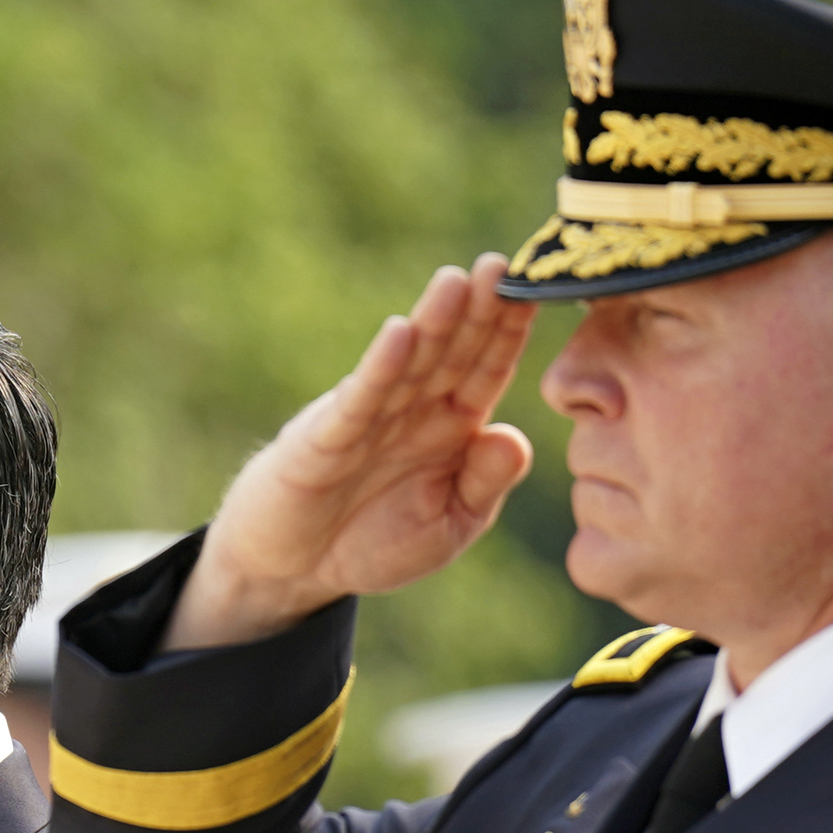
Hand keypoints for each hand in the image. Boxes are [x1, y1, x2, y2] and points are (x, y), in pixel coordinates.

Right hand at [168, 255, 537, 649]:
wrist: (294, 568)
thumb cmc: (373, 542)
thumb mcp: (447, 527)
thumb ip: (483, 486)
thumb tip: (516, 439)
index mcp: (451, 426)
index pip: (488, 369)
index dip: (510, 331)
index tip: (538, 290)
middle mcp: (413, 410)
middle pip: (452, 351)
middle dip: (476, 309)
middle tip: (501, 264)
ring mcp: (369, 418)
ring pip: (409, 364)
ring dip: (432, 322)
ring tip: (456, 281)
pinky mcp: (325, 438)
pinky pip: (359, 400)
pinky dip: (380, 368)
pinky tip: (400, 334)